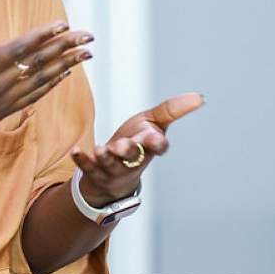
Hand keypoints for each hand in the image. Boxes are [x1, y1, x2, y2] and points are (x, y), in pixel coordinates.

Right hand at [0, 20, 93, 183]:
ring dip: (66, 64)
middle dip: (64, 47)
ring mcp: (3, 101)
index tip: (62, 25)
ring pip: (41, 80)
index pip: (17, 50)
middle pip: (37, 63)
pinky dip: (51, 84)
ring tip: (87, 52)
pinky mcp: (3, 113)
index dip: (40, 37)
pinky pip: (34, 96)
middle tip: (89, 34)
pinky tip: (65, 74)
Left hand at [72, 93, 203, 205]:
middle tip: (122, 146)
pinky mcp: (95, 171)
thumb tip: (199, 97)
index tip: (156, 140)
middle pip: (133, 156)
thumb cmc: (137, 143)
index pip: (158, 147)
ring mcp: (114, 168)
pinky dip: (82, 159)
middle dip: (128, 151)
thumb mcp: (154, 124)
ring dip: (105, 157)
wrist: (115, 176)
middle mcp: (133, 160)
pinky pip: (88, 167)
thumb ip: (172, 110)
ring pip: (110, 164)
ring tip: (99, 149)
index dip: (157, 144)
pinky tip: (75, 151)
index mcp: (149, 147)